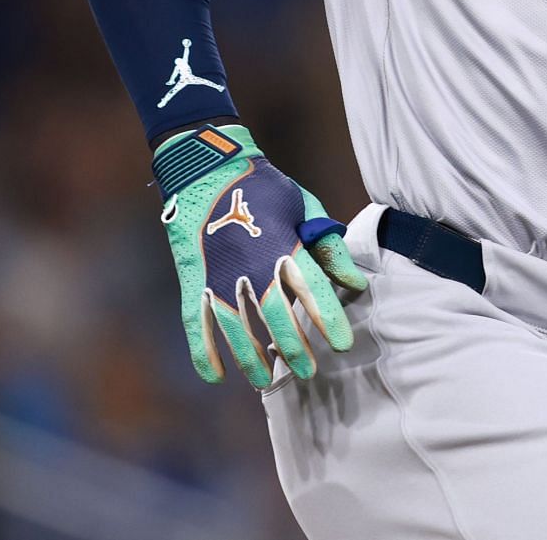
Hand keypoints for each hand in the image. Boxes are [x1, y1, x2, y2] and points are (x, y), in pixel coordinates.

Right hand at [153, 124, 367, 388]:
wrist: (207, 167)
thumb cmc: (265, 187)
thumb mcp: (304, 206)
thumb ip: (328, 246)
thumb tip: (354, 284)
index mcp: (283, 244)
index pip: (313, 290)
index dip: (329, 320)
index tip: (343, 344)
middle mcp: (251, 265)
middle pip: (276, 316)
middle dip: (294, 347)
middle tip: (308, 370)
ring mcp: (218, 275)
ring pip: (236, 328)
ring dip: (252, 358)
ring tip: (267, 380)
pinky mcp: (192, 280)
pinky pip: (196, 323)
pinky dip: (204, 352)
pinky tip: (217, 377)